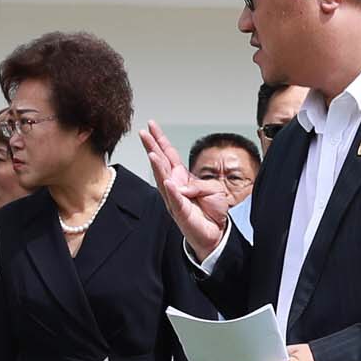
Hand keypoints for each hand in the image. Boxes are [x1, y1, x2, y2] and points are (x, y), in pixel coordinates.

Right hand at [138, 120, 231, 258]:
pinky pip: (175, 199)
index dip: (160, 140)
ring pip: (163, 179)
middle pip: (161, 163)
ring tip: (152, 153)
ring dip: (157, 166)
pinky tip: (168, 181)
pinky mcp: (180, 212)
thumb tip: (179, 184)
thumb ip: (198, 183)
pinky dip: (172, 190)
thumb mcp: (213, 188)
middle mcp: (174, 186)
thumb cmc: (213, 211)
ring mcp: (174, 199)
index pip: (168, 155)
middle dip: (152, 147)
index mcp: (182, 177)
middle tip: (143, 133)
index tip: (151, 126)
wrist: (217, 233)